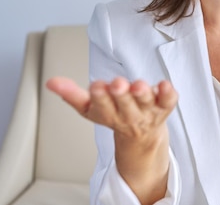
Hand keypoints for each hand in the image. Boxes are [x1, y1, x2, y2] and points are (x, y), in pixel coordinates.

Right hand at [46, 77, 177, 140]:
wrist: (142, 138)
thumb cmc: (114, 115)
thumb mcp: (89, 108)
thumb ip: (71, 94)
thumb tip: (51, 81)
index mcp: (108, 113)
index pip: (102, 106)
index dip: (100, 97)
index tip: (97, 86)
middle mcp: (129, 114)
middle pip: (124, 105)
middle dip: (120, 94)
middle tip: (117, 83)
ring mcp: (148, 111)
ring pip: (146, 102)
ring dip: (143, 94)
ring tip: (139, 85)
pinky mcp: (164, 107)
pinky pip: (169, 101)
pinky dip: (168, 94)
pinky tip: (166, 84)